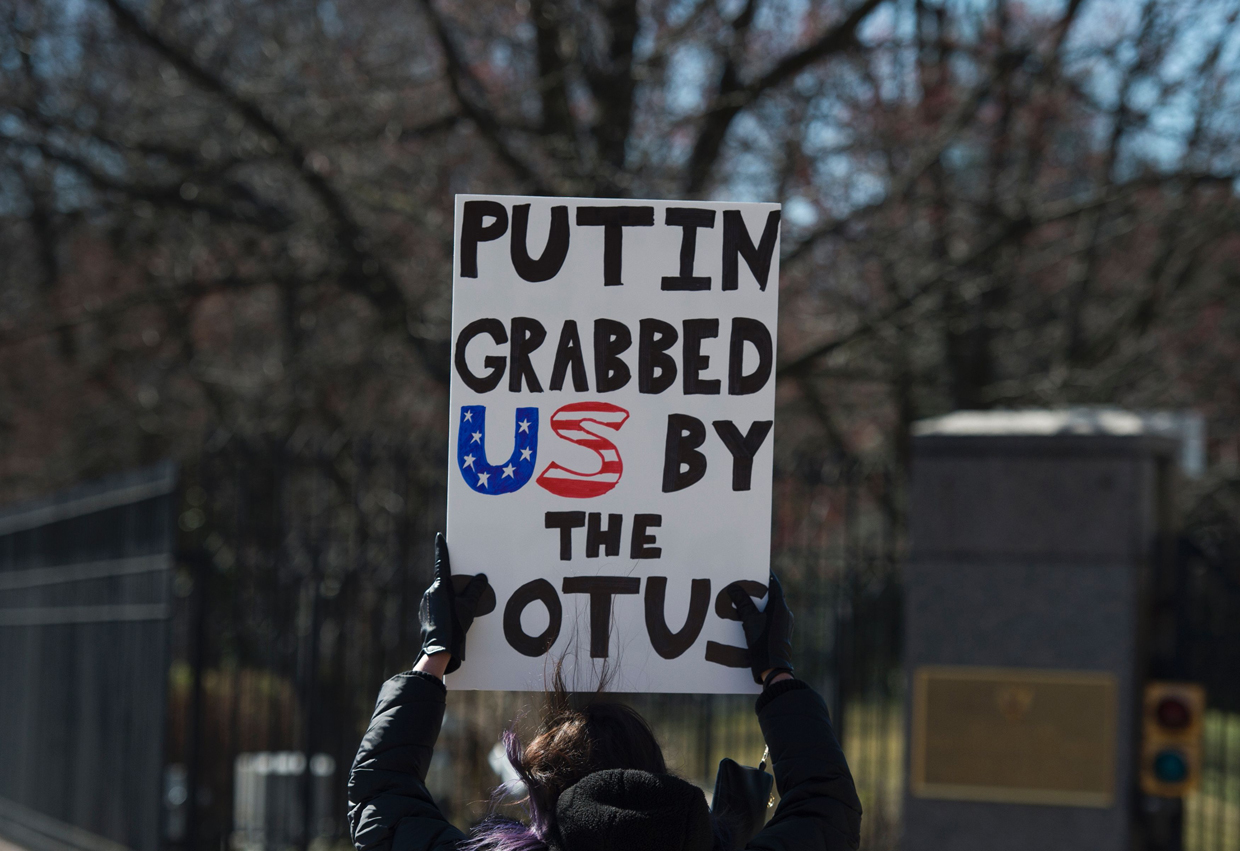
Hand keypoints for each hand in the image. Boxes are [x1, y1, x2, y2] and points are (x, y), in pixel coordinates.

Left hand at [417, 533, 491, 674]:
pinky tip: (454, 618)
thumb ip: (475, 590)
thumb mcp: (469, 607)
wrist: (438, 649)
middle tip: (467, 590)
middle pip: (444, 581)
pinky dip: (445, 607)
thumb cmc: (454, 626)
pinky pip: (436, 605)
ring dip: (450, 597)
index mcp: (440, 587)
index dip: (442, 549)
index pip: (442, 562)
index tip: (439, 537)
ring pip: (440, 594)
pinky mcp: (425, 614)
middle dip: (455, 583)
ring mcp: (425, 604)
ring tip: (462, 610)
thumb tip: (481, 577)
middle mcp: (430, 592)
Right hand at [726, 572, 793, 684]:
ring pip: (772, 610)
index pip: (774, 585)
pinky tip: (751, 621)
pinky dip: (763, 617)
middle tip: (747, 586)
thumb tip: (735, 588)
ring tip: (746, 603)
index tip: (759, 569)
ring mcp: (785, 625)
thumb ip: (742, 602)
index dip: (766, 577)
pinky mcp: (782, 634)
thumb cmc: (762, 642)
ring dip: (761, 606)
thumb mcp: (749, 620)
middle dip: (760, 592)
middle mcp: (786, 614)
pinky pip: (772, 620)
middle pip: (773, 597)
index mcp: (780, 607)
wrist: (773, 667)